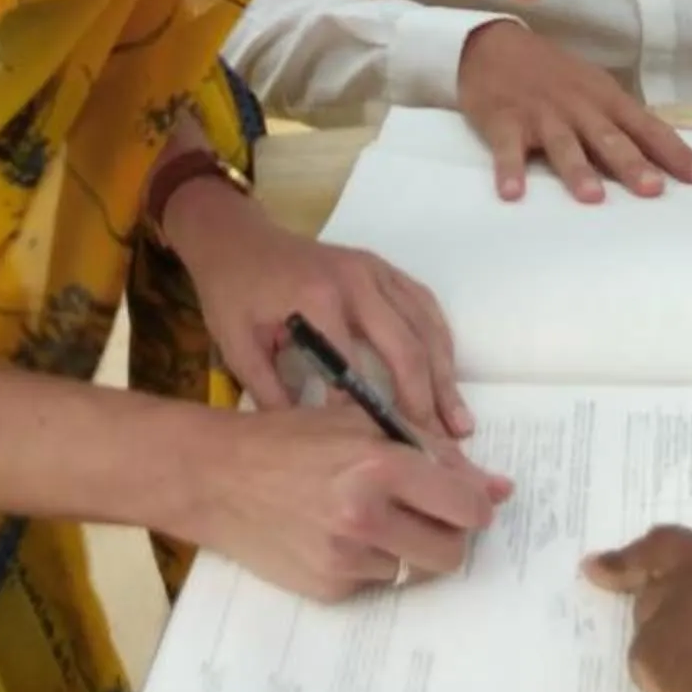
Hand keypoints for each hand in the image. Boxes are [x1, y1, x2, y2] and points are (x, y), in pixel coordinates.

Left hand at [162, 175, 471, 440]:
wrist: (235, 237)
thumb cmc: (232, 293)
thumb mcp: (238, 347)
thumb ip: (271, 394)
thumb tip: (312, 444)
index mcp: (317, 299)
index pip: (353, 368)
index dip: (364, 414)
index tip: (376, 454)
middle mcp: (355, 281)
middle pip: (405, 348)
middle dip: (423, 401)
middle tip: (438, 448)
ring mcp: (374, 270)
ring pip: (425, 327)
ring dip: (445, 377)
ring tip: (458, 423)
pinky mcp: (382, 268)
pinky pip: (424, 305)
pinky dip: (441, 342)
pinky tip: (448, 375)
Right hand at [194, 401, 508, 602]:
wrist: (216, 477)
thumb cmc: (288, 438)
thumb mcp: (359, 421)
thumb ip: (430, 450)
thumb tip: (496, 488)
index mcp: (379, 463)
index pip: (465, 506)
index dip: (474, 505)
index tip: (469, 503)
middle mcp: (365, 515)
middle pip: (451, 551)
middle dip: (448, 535)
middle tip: (426, 515)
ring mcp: (345, 558)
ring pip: (413, 569)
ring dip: (405, 547)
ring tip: (369, 518)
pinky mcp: (328, 588)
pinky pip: (374, 582)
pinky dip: (368, 562)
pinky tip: (336, 534)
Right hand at [456, 20, 691, 202]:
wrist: (494, 45)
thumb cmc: (553, 74)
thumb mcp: (594, 89)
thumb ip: (621, 122)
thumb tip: (663, 157)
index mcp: (606, 99)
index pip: (649, 129)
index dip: (676, 153)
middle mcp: (579, 106)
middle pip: (609, 138)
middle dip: (632, 164)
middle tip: (653, 190)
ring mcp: (541, 114)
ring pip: (563, 144)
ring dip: (577, 170)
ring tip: (592, 197)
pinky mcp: (504, 121)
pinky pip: (507, 148)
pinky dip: (509, 169)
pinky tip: (512, 193)